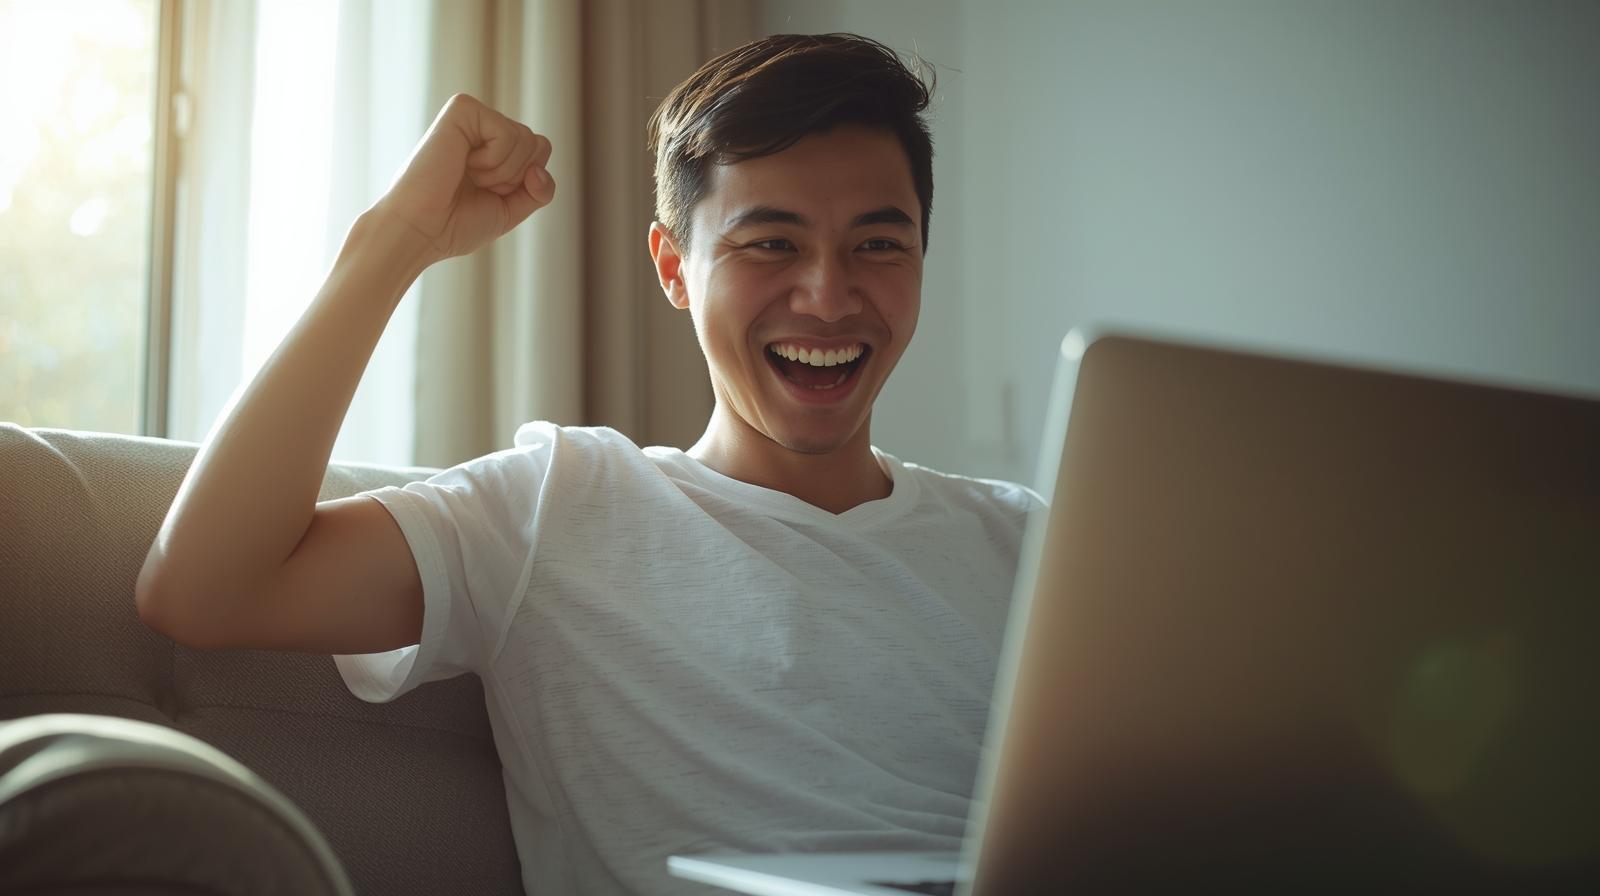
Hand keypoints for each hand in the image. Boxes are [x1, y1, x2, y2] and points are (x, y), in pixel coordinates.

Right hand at [373, 93, 555, 265]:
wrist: (421, 230)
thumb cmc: (456, 224)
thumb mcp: (511, 210)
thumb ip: (540, 191)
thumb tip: (539, 170)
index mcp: (494, 147)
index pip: (542, 150)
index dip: (527, 181)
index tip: (492, 194)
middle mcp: (484, 127)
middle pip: (538, 144)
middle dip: (516, 178)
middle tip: (478, 186)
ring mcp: (473, 116)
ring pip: (526, 138)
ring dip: (502, 172)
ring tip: (468, 176)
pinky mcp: (462, 109)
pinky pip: (506, 132)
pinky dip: (492, 159)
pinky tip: (463, 164)